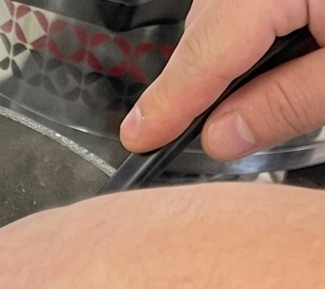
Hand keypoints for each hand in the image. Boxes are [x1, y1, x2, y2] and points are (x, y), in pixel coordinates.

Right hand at [120, 0, 324, 159]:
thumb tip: (221, 137)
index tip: (139, 138)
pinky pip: (242, 4)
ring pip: (218, 16)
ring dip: (225, 58)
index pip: (200, 55)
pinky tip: (276, 54)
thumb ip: (287, 102)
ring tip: (258, 95)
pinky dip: (246, 33)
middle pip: (202, 31)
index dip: (167, 103)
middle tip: (200, 134)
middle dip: (198, 82)